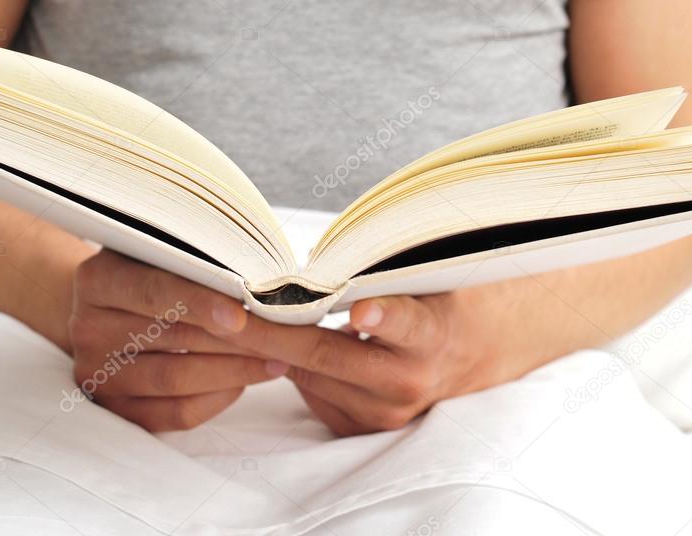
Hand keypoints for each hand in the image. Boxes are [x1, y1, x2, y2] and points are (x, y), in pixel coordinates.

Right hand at [68, 249, 288, 431]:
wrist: (111, 306)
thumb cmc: (154, 270)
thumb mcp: (165, 249)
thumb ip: (198, 258)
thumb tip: (260, 275)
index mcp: (98, 278)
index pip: (153, 291)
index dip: (199, 303)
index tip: (240, 315)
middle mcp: (87, 326)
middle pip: (171, 339)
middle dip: (235, 340)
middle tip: (283, 338)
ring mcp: (96, 371)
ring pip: (175, 380)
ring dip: (234, 371)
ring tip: (276, 360)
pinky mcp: (114, 407)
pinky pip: (173, 414)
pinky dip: (216, 400)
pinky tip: (245, 382)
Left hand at [217, 287, 519, 435]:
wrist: (465, 355)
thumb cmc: (430, 301)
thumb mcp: (420, 279)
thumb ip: (380, 275)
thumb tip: (321, 263)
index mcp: (429, 335)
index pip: (407, 324)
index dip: (382, 316)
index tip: (362, 311)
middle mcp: (408, 380)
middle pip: (327, 356)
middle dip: (270, 333)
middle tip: (226, 313)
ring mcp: (384, 412)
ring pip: (308, 377)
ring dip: (268, 350)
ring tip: (233, 320)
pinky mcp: (363, 428)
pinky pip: (310, 395)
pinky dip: (288, 368)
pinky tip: (273, 344)